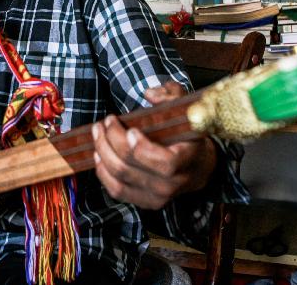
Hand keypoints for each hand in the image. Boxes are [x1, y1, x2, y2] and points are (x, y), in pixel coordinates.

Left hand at [92, 82, 216, 208]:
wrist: (198, 167)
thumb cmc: (189, 136)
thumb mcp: (187, 110)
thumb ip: (172, 96)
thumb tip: (150, 94)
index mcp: (186, 160)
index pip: (163, 163)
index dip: (140, 147)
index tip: (130, 128)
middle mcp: (171, 184)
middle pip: (129, 167)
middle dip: (111, 141)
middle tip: (106, 122)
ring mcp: (157, 197)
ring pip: (118, 178)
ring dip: (102, 153)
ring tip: (98, 133)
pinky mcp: (145, 202)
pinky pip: (116, 190)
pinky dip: (102, 171)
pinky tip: (99, 153)